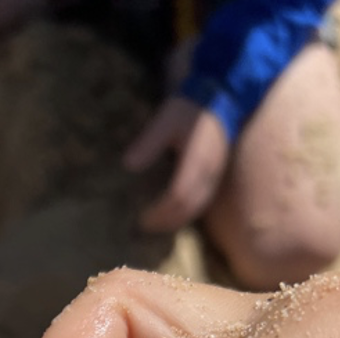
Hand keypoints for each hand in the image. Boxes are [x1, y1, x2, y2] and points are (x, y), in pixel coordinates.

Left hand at [124, 96, 230, 231]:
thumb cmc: (189, 109)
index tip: (141, 218)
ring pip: (197, 209)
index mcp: (196, 162)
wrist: (220, 98)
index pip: (178, 197)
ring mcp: (215, 176)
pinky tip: (173, 215)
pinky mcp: (217, 176)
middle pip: (188, 209)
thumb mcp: (165, 120)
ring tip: (156, 226)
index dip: (160, 212)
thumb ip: (148, 143)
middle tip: (143, 228)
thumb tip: (128, 165)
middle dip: (166, 222)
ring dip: (176, 221)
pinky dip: (186, 214)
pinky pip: (202, 203)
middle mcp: (209, 174)